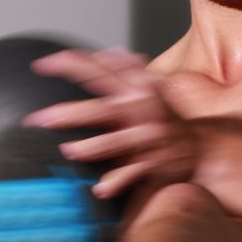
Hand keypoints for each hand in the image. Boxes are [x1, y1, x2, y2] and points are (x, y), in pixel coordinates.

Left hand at [22, 48, 198, 198]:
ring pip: (118, 142)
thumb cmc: (165, 120)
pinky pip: (133, 174)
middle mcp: (144, 112)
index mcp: (137, 90)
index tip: (41, 65)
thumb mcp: (151, 90)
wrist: (200, 148)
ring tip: (69, 151)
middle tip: (41, 119)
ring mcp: (150, 139)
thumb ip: (128, 72)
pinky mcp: (156, 164)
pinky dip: (118, 181)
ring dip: (93, 147)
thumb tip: (110, 51)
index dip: (71, 65)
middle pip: (105, 110)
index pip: (101, 72)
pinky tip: (101, 189)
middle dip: (72, 114)